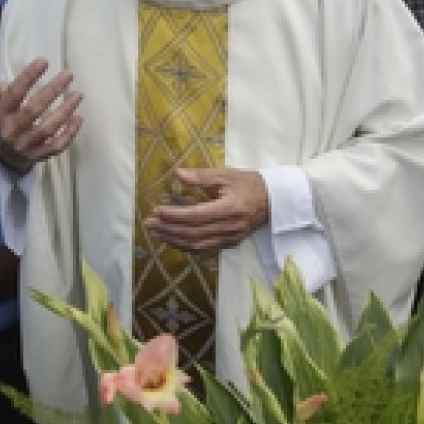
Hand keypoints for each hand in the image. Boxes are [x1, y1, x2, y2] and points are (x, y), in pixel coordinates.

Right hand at [0, 58, 82, 175]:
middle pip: (33, 110)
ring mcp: (26, 145)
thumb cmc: (3, 122)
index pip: (13, 94)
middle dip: (51, 91)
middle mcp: (12, 131)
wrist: (5, 158)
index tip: (44, 61)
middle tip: (68, 75)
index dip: (28, 77)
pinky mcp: (39, 156)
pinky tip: (78, 118)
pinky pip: (56, 146)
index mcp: (0, 114)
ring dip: (64, 111)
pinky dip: (69, 134)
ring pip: (47, 128)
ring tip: (78, 94)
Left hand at [144, 168, 269, 252]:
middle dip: (168, 229)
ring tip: (156, 232)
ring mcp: (231, 238)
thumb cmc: (249, 183)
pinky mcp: (231, 243)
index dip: (174, 215)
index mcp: (230, 207)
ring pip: (197, 244)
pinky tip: (173, 239)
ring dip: (174, 239)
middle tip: (149, 223)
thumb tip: (178, 174)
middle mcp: (231, 226)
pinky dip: (186, 246)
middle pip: (193, 233)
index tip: (157, 211)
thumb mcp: (227, 174)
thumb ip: (201, 176)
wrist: (274, 200)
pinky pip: (204, 249)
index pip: (196, 215)